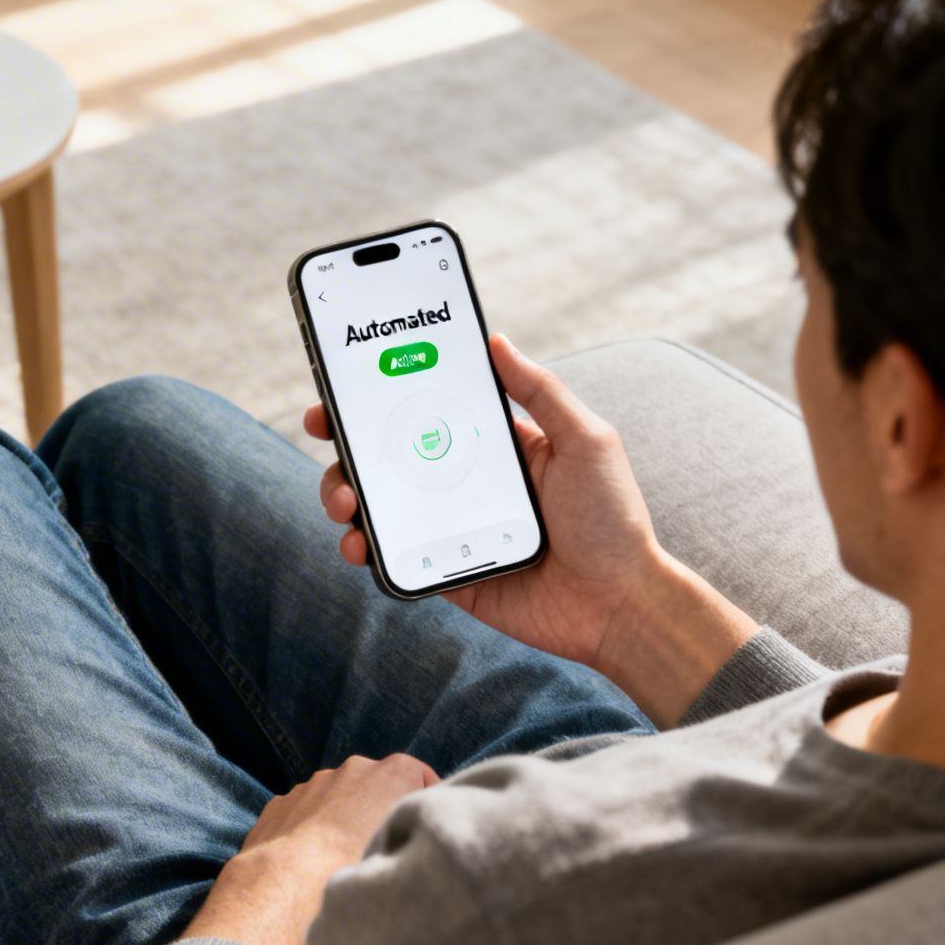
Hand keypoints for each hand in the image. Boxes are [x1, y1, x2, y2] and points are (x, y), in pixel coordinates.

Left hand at [183, 754, 437, 944]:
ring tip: (344, 860)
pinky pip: (306, 813)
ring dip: (344, 820)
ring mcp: (312, 783)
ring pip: (338, 799)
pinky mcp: (282, 802)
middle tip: (384, 847)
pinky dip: (312, 829)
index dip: (425, 801)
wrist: (289, 884)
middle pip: (377, 786)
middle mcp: (352, 768)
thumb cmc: (357, 868)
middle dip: (380, 809)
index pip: (421, 776)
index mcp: (391, 772)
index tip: (424, 826)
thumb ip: (415, 831)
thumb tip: (413, 839)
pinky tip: (312, 862)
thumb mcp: (407, 848)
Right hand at [305, 334, 754, 724]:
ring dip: (344, 494)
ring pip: (377, 504)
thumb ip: (541, 391)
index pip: (426, 412)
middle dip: (346, 442)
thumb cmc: (612, 519)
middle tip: (325, 431)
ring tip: (345, 501)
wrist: (619, 604)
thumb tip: (497, 340)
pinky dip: (363, 548)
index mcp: (491, 446)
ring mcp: (448, 527)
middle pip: (386, 455)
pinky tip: (359, 545)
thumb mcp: (586, 441)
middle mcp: (462, 483)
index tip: (346, 386)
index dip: (381, 397)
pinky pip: (389, 556)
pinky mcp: (441, 571)